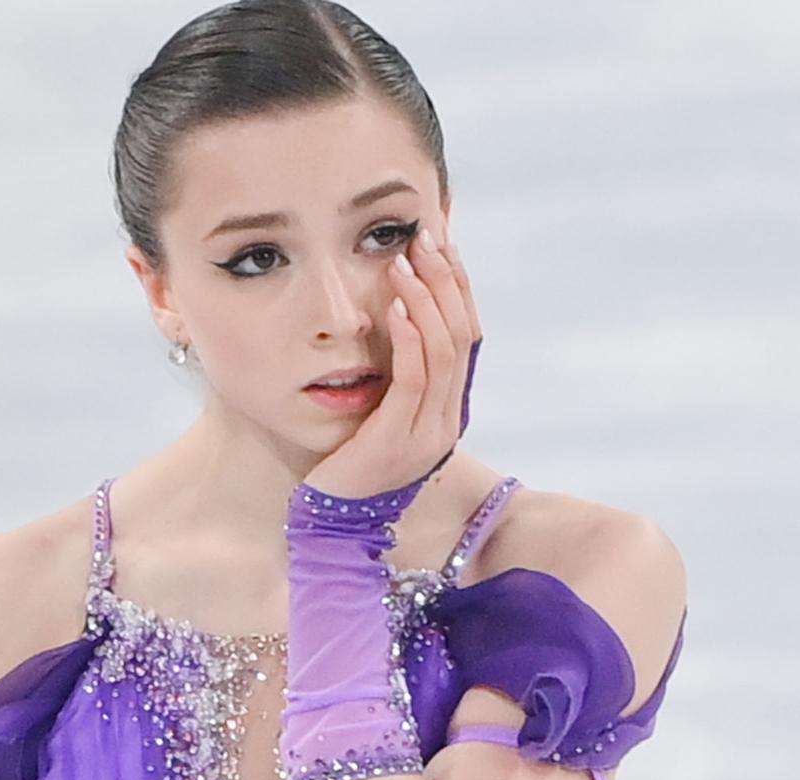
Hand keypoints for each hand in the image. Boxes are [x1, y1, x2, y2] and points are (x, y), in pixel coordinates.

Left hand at [300, 222, 482, 499]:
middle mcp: (448, 420)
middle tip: (426, 237)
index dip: (457, 286)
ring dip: (425, 300)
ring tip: (405, 262)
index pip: (467, 336)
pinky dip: (408, 339)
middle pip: (463, 336)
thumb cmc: (346, 460)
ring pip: (444, 353)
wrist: (332, 522)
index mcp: (447, 410)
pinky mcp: (399, 441)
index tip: (441, 242)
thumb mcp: (378, 410)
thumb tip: (395, 316)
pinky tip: (392, 308)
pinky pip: (414, 380)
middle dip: (446, 281)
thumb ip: (394, 373)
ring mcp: (428, 433)